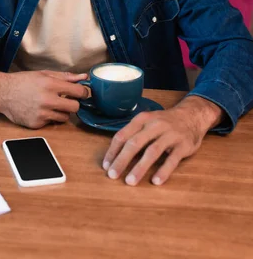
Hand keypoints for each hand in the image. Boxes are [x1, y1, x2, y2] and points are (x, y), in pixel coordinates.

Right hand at [0, 70, 88, 128]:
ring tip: (51, 105)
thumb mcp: (44, 74)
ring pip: (65, 118)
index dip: (83, 92)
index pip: (78, 92)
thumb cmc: (23, 81)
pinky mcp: (36, 124)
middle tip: (67, 100)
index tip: (81, 93)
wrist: (3, 93)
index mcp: (51, 85)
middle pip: (75, 107)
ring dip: (62, 112)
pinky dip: (49, 117)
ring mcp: (41, 114)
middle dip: (73, 104)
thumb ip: (66, 76)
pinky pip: (51, 123)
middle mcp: (47, 100)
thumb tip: (84, 77)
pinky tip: (40, 110)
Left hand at [102, 96, 222, 185]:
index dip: (113, 151)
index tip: (106, 166)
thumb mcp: (147, 122)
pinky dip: (163, 171)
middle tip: (112, 176)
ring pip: (152, 151)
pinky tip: (155, 181)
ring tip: (130, 181)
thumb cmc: (163, 123)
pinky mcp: (183, 145)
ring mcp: (170, 134)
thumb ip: (134, 135)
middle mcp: (155, 125)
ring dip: (140, 167)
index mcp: (142, 119)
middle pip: (135, 143)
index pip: (123, 135)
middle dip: (122, 160)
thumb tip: (115, 156)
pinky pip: (172, 159)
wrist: (192, 116)